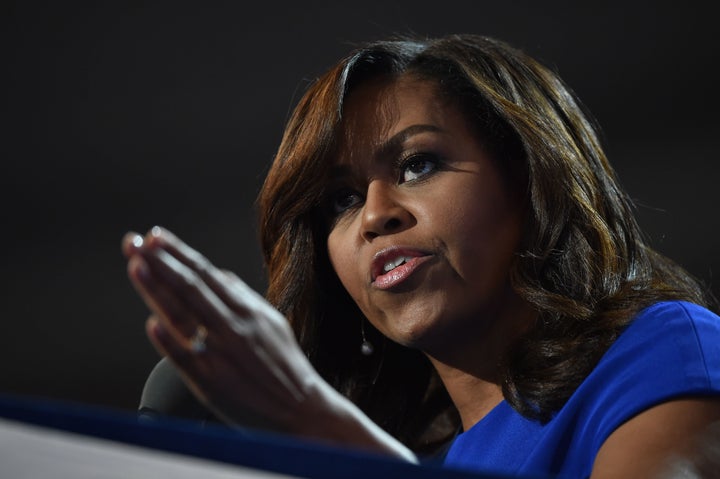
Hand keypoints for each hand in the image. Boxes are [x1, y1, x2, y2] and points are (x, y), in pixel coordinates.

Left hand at [122, 226, 416, 460]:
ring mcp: (220, 353)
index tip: (155, 236)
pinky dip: (169, 340)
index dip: (178, 254)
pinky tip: (152, 324)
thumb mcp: (271, 321)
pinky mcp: (211, 382)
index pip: (205, 273)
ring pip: (183, 315)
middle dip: (159, 261)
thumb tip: (221, 275)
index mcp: (246, 310)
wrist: (300, 408)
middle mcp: (231, 326)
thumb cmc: (284, 366)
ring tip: (136, 265)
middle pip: (189, 287)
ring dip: (156, 289)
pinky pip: (186, 358)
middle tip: (134, 242)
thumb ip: (244, 298)